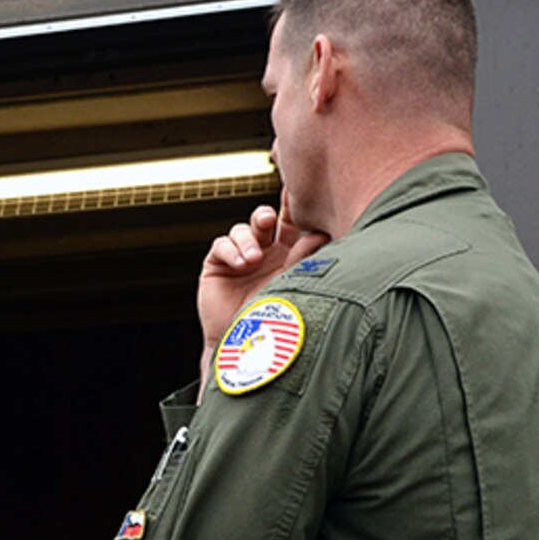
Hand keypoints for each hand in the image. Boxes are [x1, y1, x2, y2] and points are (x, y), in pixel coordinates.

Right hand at [196, 193, 330, 396]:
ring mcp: (241, 257)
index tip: (300, 190)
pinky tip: (240, 265)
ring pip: (244, 229)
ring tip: (253, 260)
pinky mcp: (218, 264)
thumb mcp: (295, 284)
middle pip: (267, 218)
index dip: (295, 205)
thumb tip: (320, 233)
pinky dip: (231, 250)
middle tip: (270, 219)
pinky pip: (222, 243)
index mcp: (290, 254)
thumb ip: (305, 258)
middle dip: (269, 213)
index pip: (293, 222)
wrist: (246, 348)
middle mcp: (266, 252)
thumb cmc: (276, 323)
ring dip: (248, 239)